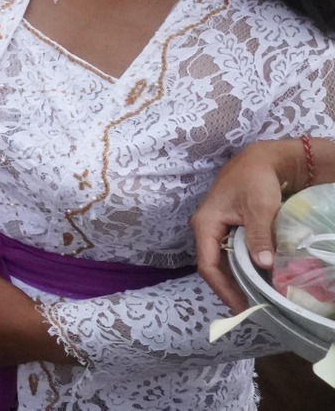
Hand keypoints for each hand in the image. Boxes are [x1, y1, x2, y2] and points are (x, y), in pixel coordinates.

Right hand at [193, 137, 304, 312]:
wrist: (261, 159)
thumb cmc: (255, 180)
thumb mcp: (259, 208)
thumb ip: (259, 236)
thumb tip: (263, 266)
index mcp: (205, 224)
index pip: (208, 265)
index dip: (223, 289)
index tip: (241, 307)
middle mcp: (206, 228)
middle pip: (213, 266)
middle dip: (229, 288)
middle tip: (251, 308)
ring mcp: (216, 228)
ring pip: (222, 261)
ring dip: (236, 279)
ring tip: (254, 298)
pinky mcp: (228, 227)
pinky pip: (230, 253)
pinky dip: (242, 268)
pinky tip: (256, 278)